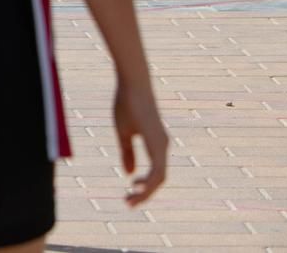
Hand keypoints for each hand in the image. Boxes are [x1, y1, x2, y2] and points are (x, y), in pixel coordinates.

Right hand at [114, 79, 168, 206]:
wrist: (132, 84)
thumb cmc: (127, 104)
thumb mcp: (123, 132)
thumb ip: (127, 153)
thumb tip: (129, 173)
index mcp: (155, 144)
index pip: (154, 174)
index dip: (143, 187)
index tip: (127, 196)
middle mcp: (162, 146)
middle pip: (158, 179)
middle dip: (144, 194)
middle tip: (127, 203)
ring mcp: (162, 145)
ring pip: (159, 177)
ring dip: (145, 191)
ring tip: (130, 199)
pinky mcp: (158, 142)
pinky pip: (157, 169)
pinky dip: (148, 181)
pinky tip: (136, 185)